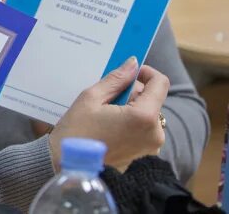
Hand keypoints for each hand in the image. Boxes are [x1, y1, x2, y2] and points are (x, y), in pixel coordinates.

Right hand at [49, 57, 168, 171]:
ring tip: (104, 113)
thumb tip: (132, 63)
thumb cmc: (77, 132)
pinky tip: (109, 126)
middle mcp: (155, 132)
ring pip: (147, 113)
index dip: (146, 72)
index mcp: (144, 116)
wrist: (72, 167)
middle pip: (152, 99)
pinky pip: (144, 128)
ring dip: (130, 107)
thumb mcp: (91, 98)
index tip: (129, 72)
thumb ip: (116, 79)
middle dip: (132, 92)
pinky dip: (130, 121)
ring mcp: (152, 145)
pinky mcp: (146, 154)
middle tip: (105, 96)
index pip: (160, 83)